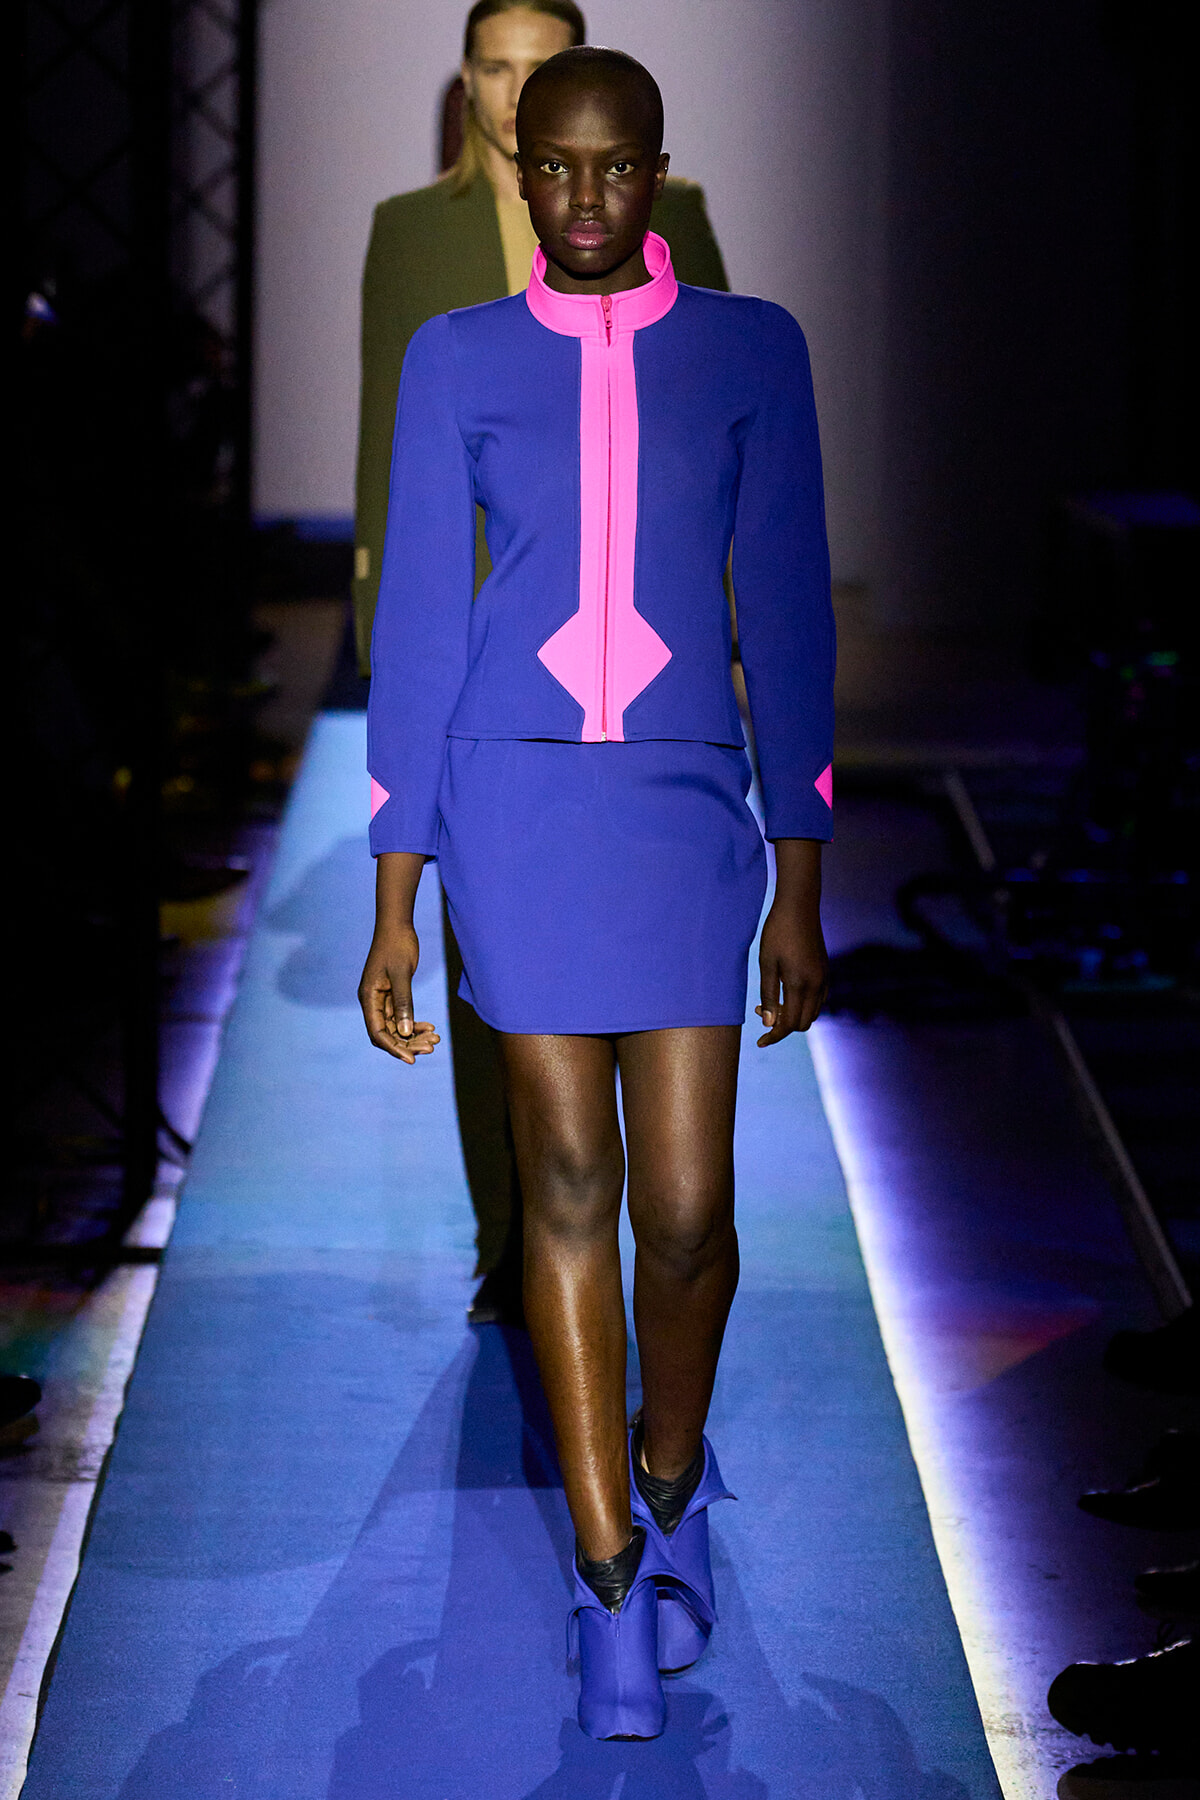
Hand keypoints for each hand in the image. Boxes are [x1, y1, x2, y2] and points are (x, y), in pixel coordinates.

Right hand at [358, 926, 439, 1063]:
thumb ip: (404, 1002)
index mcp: (368, 998)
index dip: (394, 1048)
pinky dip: (415, 1024)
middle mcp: (372, 1002)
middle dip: (408, 1044)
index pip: (378, 1033)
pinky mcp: (392, 995)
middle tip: (432, 1047)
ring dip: (414, 1036)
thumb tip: (406, 1032)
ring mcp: (382, 999)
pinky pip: (402, 1017)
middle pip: (388, 1034)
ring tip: (435, 1040)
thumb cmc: (397, 945)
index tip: (412, 1059)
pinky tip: (431, 1027)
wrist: (397, 926)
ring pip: (396, 1027)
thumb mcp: (401, 974)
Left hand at [755, 837, 827, 1045]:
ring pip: (812, 1012)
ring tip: (770, 1002)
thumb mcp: (767, 964)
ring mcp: (824, 978)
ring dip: (793, 1015)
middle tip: (760, 1011)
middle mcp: (817, 985)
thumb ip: (769, 995)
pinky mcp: (825, 971)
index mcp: (801, 984)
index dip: (774, 1036)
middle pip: (803, 1022)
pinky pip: (818, 1000)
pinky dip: (803, 1005)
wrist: (799, 906)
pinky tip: (786, 993)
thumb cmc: (777, 932)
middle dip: (782, 1025)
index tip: (759, 1042)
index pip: (790, 1024)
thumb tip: (769, 1024)